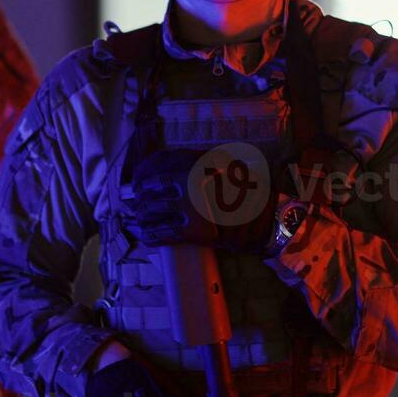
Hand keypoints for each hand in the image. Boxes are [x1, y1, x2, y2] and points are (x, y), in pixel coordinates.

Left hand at [124, 148, 275, 253]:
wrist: (262, 213)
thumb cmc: (243, 187)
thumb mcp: (224, 165)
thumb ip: (203, 161)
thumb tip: (179, 161)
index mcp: (197, 167)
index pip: (160, 174)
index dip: (144, 182)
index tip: (138, 186)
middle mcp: (190, 186)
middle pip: (153, 193)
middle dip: (141, 201)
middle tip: (136, 205)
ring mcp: (191, 208)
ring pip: (155, 213)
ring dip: (143, 217)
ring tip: (140, 220)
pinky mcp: (194, 231)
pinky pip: (165, 233)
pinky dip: (152, 235)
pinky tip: (148, 235)